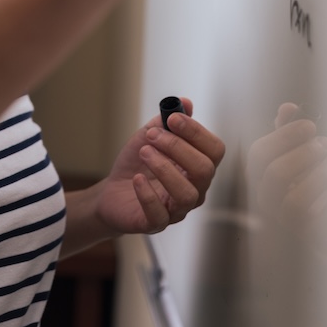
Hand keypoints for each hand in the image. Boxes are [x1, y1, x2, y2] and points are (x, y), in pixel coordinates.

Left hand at [92, 98, 226, 235]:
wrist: (112, 191)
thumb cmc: (137, 165)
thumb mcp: (149, 137)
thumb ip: (166, 122)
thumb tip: (186, 103)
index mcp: (197, 166)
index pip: (214, 150)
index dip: (196, 133)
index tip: (173, 119)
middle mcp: (194, 188)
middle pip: (204, 170)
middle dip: (178, 147)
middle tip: (152, 136)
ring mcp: (177, 209)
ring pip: (187, 194)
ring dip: (164, 168)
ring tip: (144, 152)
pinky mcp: (156, 223)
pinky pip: (159, 214)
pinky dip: (148, 195)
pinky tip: (137, 179)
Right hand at [246, 102, 326, 240]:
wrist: (324, 234)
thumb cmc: (307, 187)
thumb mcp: (296, 158)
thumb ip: (288, 133)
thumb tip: (288, 107)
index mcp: (259, 178)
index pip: (259, 154)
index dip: (285, 135)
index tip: (310, 126)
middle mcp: (266, 202)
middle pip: (275, 175)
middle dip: (305, 154)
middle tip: (326, 144)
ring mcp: (286, 224)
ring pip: (296, 201)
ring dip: (320, 176)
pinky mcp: (309, 241)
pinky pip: (322, 222)